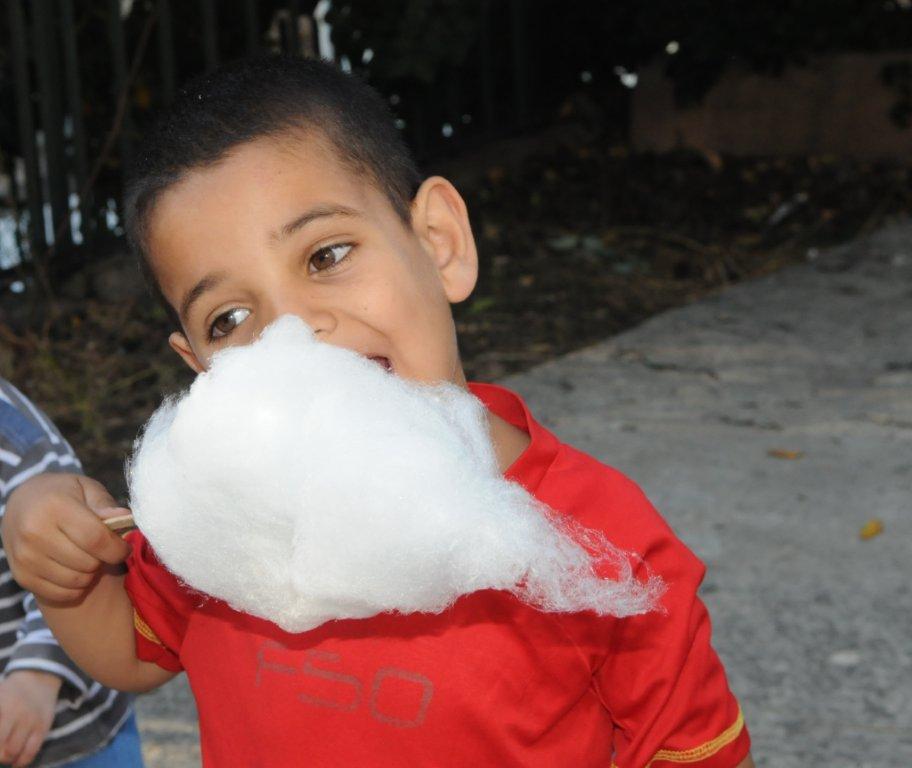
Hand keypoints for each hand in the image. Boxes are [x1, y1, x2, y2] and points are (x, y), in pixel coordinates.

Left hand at [0, 670, 61, 766]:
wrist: (40, 679)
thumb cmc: (10, 691)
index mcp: (5, 709)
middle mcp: (20, 716)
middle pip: (2, 748)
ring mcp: (33, 722)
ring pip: (15, 752)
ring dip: (6, 758)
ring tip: (4, 755)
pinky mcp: (44, 728)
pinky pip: (32, 751)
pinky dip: (22, 761)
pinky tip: (16, 762)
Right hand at [2, 473, 130, 603]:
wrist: (22, 504)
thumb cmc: (63, 494)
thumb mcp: (86, 488)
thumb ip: (105, 505)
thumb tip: (125, 518)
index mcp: (55, 506)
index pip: (95, 539)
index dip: (117, 549)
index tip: (125, 548)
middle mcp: (35, 532)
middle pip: (87, 563)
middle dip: (103, 559)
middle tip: (101, 549)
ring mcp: (25, 557)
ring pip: (76, 581)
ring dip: (89, 574)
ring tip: (87, 556)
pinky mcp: (21, 576)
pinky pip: (61, 593)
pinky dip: (74, 587)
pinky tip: (73, 569)